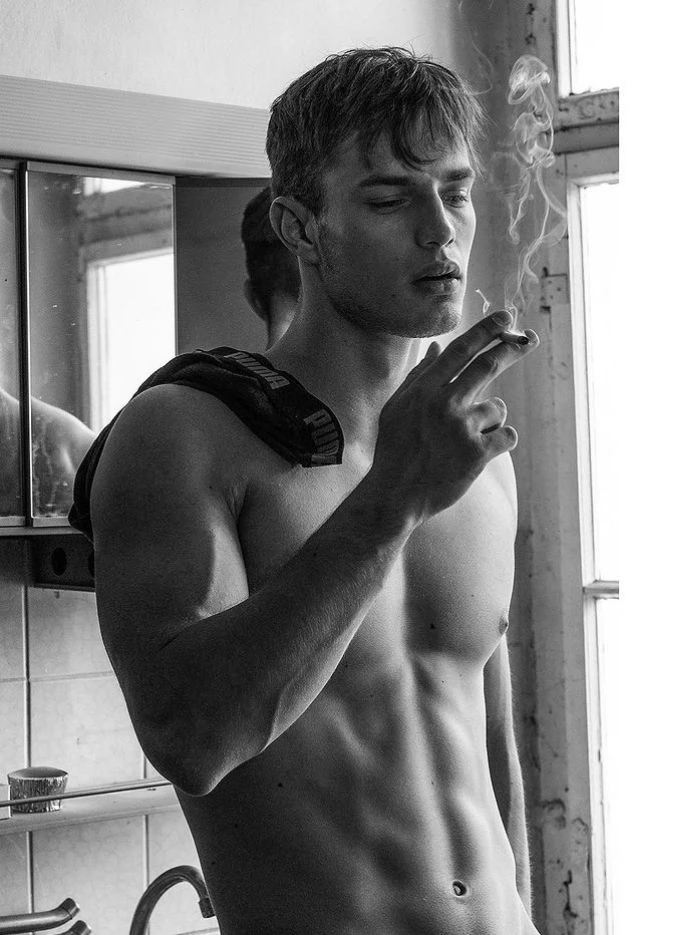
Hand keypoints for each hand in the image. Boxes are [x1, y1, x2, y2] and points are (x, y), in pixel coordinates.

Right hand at [368, 310, 538, 522]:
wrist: (395, 495)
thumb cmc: (395, 450)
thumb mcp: (397, 408)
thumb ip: (420, 376)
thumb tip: (438, 348)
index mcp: (424, 390)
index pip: (460, 350)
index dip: (486, 330)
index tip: (507, 318)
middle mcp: (444, 404)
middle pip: (488, 366)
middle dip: (512, 349)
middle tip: (529, 340)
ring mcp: (462, 428)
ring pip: (498, 408)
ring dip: (490, 421)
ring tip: (465, 441)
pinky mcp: (477, 454)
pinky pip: (507, 436)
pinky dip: (499, 443)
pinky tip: (477, 455)